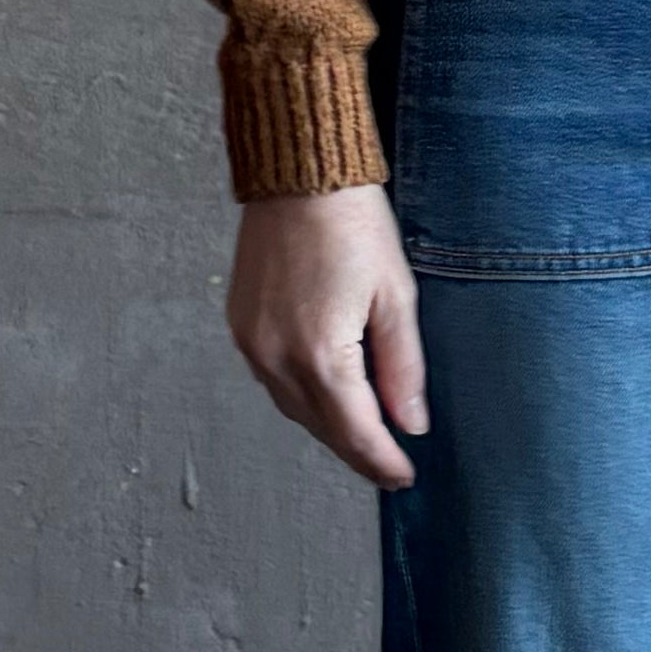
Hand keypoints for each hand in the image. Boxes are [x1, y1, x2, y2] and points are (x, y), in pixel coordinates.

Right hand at [226, 185, 429, 488]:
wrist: (298, 175)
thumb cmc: (351, 224)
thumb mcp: (395, 296)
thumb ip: (403, 367)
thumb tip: (411, 422)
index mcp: (321, 354)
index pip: (355, 431)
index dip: (382, 460)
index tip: (404, 477)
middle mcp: (276, 356)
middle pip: (320, 426)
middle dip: (356, 448)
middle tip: (388, 462)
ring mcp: (252, 342)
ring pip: (293, 407)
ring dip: (327, 424)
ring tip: (362, 431)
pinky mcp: (240, 325)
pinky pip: (271, 379)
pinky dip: (301, 394)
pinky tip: (325, 390)